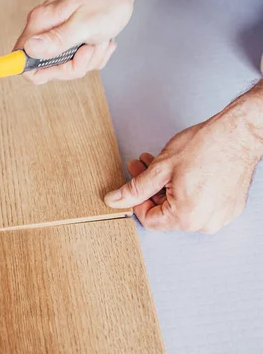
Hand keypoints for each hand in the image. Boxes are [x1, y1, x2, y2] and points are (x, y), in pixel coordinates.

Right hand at [14, 0, 133, 83]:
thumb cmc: (105, 1)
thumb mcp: (84, 24)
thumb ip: (56, 39)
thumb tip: (29, 49)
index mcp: (40, 23)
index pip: (19, 59)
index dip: (36, 70)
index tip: (61, 66)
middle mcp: (42, 31)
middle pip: (46, 68)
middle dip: (73, 65)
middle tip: (90, 48)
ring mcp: (54, 37)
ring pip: (64, 67)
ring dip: (87, 60)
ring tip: (99, 40)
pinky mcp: (65, 41)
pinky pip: (75, 62)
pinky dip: (91, 57)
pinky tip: (100, 41)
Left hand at [104, 106, 262, 233]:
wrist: (240, 133)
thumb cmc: (207, 146)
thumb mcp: (160, 168)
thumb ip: (135, 188)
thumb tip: (115, 199)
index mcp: (186, 217)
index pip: (149, 219)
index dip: (137, 200)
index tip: (134, 184)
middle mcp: (205, 223)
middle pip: (165, 212)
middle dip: (150, 189)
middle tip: (141, 167)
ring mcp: (220, 216)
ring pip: (181, 206)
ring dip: (166, 186)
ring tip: (159, 163)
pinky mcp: (228, 206)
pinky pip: (199, 203)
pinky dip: (186, 189)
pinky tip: (180, 170)